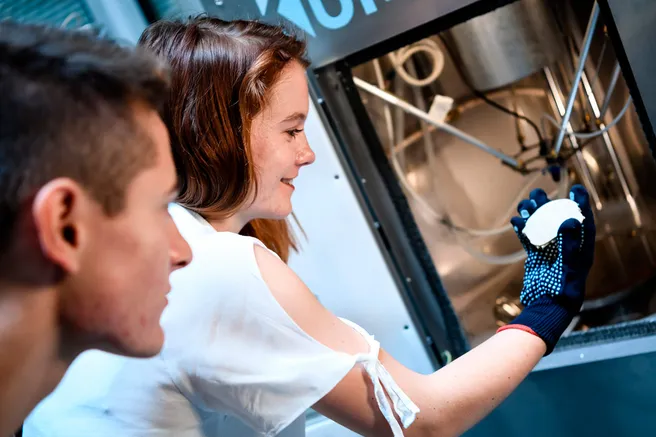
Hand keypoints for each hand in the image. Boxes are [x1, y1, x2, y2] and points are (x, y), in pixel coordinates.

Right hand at [500, 185, 595, 353]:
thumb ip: (569, 244)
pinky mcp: (536, 257)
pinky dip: (523, 230)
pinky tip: (516, 221)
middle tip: (538, 193)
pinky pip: (529, 239)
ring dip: (533, 215)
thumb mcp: (568, 266)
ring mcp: (550, 252)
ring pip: (541, 227)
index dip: (580, 203)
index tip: (576, 188)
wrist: (546, 307)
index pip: (582, 221)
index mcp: (580, 249)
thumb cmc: (562, 291)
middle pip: (557, 220)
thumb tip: (570, 220)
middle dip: (549, 204)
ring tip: (525, 203)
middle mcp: (566, 247)